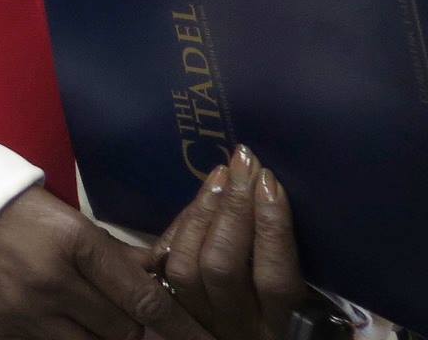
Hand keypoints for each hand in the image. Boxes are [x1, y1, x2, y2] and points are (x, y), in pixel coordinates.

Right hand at [0, 187, 216, 339]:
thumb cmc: (4, 208)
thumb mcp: (60, 215)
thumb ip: (111, 249)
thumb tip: (162, 267)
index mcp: (73, 241)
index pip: (144, 298)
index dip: (181, 326)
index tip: (204, 338)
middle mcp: (53, 281)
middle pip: (124, 331)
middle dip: (134, 329)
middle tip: (130, 317)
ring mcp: (24, 313)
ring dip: (99, 338)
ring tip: (93, 320)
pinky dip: (64, 339)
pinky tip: (64, 327)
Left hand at [154, 148, 305, 339]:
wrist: (245, 339)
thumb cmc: (301, 321)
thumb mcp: (317, 308)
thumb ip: (312, 279)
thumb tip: (302, 218)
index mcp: (280, 327)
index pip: (275, 279)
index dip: (271, 229)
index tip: (269, 181)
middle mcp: (237, 326)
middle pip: (222, 265)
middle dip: (232, 208)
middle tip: (244, 162)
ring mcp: (199, 318)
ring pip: (186, 265)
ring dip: (203, 212)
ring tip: (222, 174)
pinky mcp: (173, 308)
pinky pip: (165, 263)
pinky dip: (181, 226)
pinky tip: (201, 198)